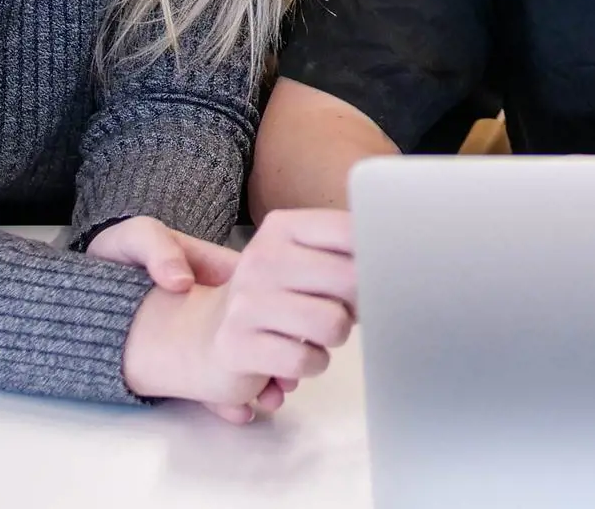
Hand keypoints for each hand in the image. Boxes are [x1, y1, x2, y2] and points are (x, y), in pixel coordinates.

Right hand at [116, 208, 357, 419]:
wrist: (200, 335)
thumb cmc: (269, 299)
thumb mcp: (301, 261)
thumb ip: (344, 253)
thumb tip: (394, 261)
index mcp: (281, 229)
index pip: (351, 231)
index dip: (375, 258)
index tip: (374, 274)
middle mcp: (262, 258)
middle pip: (351, 278)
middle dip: (359, 304)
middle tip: (342, 311)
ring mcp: (247, 302)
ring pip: (333, 323)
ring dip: (334, 337)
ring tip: (316, 336)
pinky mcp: (237, 345)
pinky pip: (305, 361)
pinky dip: (311, 365)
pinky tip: (296, 359)